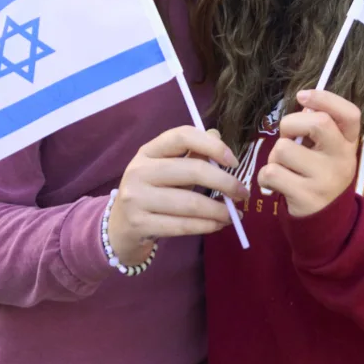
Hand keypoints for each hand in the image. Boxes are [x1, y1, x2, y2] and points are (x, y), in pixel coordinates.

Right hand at [108, 127, 248, 264]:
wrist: (119, 228)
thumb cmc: (151, 192)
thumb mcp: (167, 168)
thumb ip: (192, 153)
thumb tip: (217, 135)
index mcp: (147, 151)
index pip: (182, 136)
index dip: (212, 145)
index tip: (234, 161)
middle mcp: (138, 171)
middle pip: (192, 170)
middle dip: (225, 183)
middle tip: (244, 193)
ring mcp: (136, 199)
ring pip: (190, 203)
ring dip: (219, 210)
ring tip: (234, 214)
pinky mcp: (140, 225)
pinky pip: (182, 226)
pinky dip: (207, 226)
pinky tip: (219, 225)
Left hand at [257, 90, 360, 217]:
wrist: (325, 220)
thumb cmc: (319, 173)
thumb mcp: (329, 150)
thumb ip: (320, 127)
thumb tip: (302, 103)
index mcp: (349, 143)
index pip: (350, 113)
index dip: (325, 98)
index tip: (302, 96)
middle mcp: (342, 159)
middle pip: (317, 123)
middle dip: (290, 124)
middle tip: (287, 137)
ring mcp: (325, 179)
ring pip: (283, 149)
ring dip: (274, 156)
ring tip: (283, 167)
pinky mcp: (306, 197)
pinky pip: (271, 173)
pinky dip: (265, 176)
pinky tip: (275, 184)